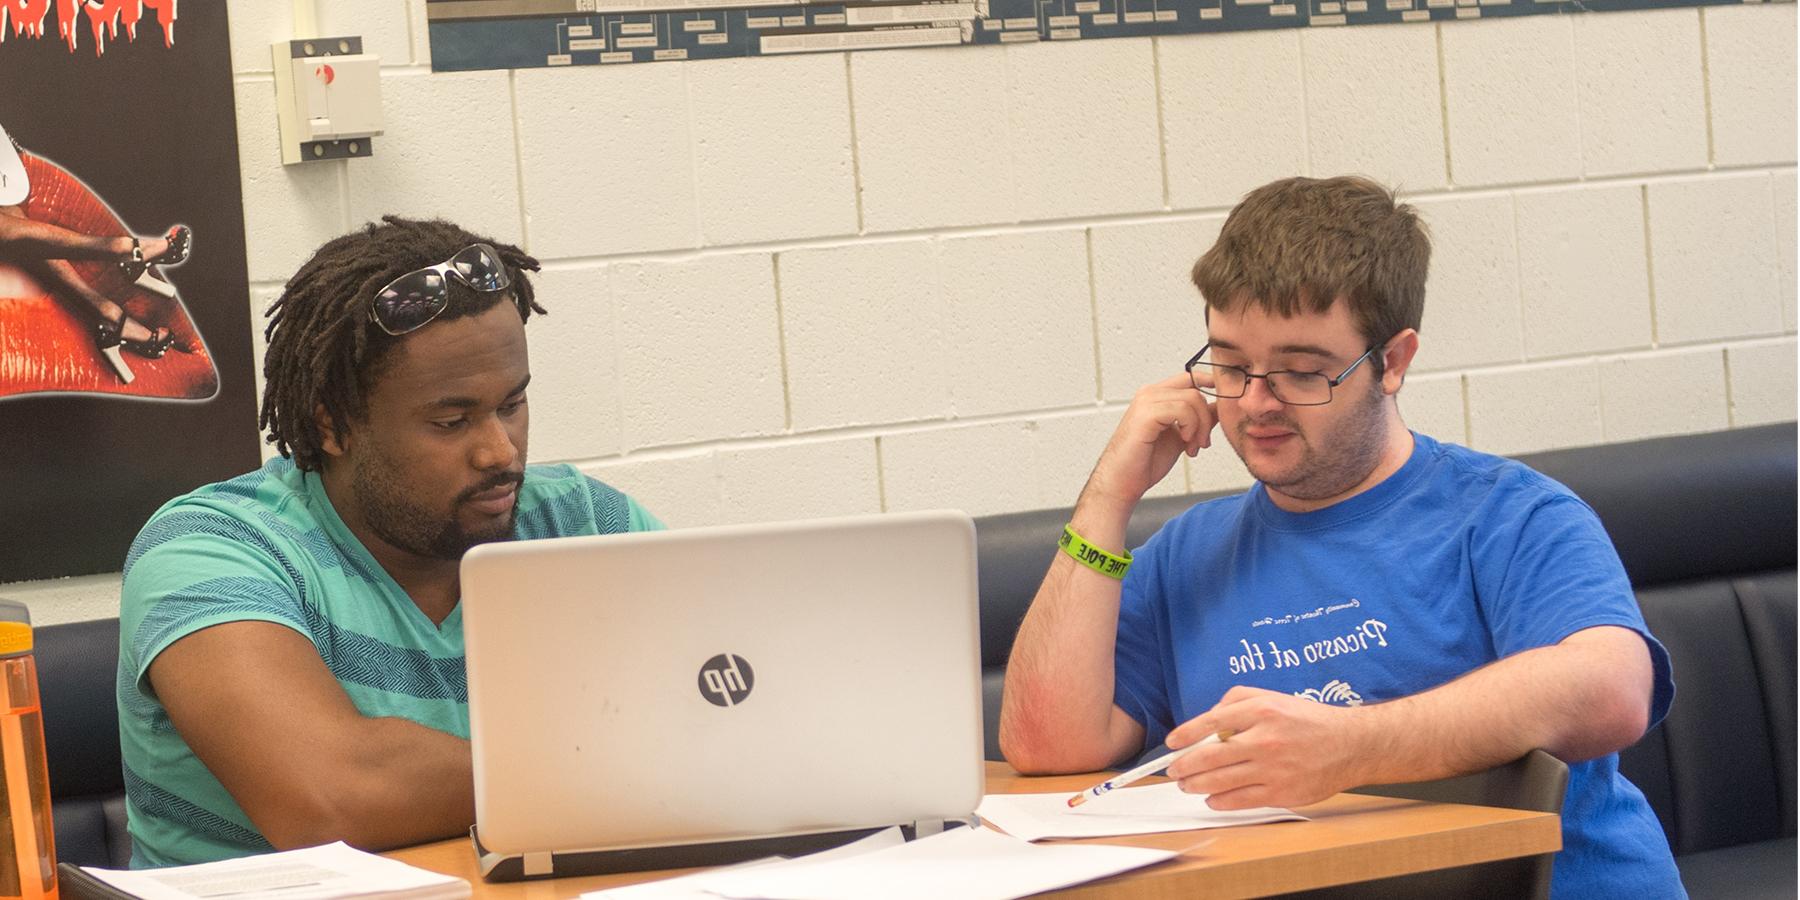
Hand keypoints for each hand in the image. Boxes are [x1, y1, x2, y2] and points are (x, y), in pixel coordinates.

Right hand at [1081, 372, 1217, 511]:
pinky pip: (1182, 410)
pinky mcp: (1146, 414)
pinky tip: (1183, 442)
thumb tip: (1218, 408)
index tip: (1222, 400)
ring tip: (1192, 447)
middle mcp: (1149, 394)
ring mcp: (1146, 402)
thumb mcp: (1181, 437)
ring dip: (1200, 426)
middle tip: (1202, 443)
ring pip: (1192, 399)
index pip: (1188, 377)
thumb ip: (1197, 420)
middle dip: (1206, 418)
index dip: (1209, 384)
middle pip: (1194, 389)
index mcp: (1155, 396)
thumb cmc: (1145, 462)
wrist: (1123, 481)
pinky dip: (1190, 427)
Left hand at [1163, 686, 1377, 809]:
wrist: (1352, 745)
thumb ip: (1237, 699)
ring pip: (1221, 781)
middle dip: (1184, 766)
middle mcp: (1266, 740)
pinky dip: (1220, 801)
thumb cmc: (1309, 721)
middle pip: (1210, 756)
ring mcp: (1274, 769)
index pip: (1211, 722)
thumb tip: (1210, 717)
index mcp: (1262, 711)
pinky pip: (1241, 800)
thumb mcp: (1273, 697)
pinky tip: (1211, 798)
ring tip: (1186, 784)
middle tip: (1172, 769)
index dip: (1185, 734)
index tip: (1171, 743)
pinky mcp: (1282, 793)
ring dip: (1196, 784)